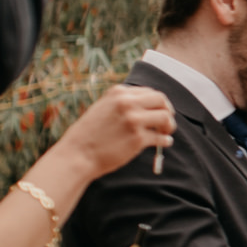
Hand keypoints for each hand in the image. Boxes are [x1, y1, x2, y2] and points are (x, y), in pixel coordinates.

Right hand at [52, 85, 176, 179]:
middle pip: (161, 100)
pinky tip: (164, 143)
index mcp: (118, 93)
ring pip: (165, 117)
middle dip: (167, 110)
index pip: (149, 92)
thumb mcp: (102, 108)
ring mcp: (133, 120)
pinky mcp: (138, 139)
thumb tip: (147, 105)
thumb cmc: (89, 135)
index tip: (158, 111)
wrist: (77, 155)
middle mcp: (127, 103)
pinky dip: (165, 141)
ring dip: (169, 125)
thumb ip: (121, 103)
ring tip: (165, 132)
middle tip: (166, 122)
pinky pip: (161, 138)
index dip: (157, 103)